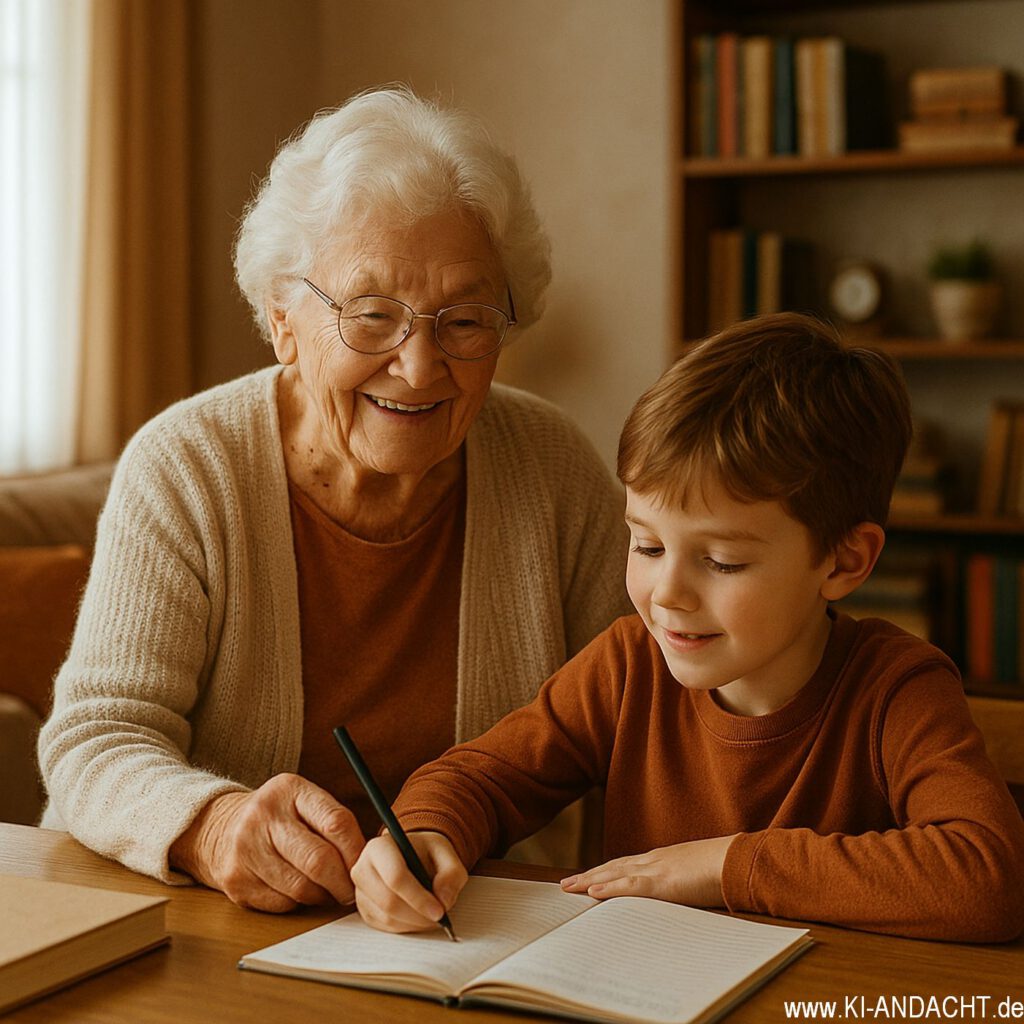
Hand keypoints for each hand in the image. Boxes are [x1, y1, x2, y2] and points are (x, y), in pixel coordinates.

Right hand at [169, 773, 364, 911]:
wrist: (221, 828)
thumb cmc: (279, 817)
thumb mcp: (303, 801)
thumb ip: (334, 822)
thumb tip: (370, 859)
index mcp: (289, 789)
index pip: (336, 822)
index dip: (356, 851)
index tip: (366, 866)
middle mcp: (264, 815)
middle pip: (318, 860)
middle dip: (342, 882)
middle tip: (351, 891)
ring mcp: (245, 849)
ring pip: (301, 887)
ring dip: (322, 895)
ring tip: (327, 891)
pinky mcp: (235, 880)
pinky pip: (281, 903)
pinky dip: (298, 903)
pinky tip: (299, 892)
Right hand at [352, 831, 467, 933]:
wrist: (412, 856)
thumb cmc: (426, 853)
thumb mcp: (445, 854)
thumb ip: (451, 873)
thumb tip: (444, 900)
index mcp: (380, 847)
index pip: (395, 877)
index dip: (419, 898)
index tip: (440, 911)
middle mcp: (363, 869)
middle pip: (389, 901)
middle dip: (419, 915)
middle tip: (440, 917)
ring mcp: (361, 892)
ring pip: (387, 918)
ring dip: (414, 923)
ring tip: (433, 916)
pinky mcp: (364, 910)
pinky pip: (385, 928)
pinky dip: (406, 928)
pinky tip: (419, 917)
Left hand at [559, 835, 735, 907]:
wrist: (738, 860)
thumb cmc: (726, 868)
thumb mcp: (701, 874)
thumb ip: (688, 881)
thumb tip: (684, 892)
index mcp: (664, 858)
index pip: (628, 865)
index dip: (606, 871)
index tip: (589, 876)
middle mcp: (655, 860)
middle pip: (614, 867)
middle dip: (589, 875)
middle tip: (566, 884)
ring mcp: (656, 869)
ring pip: (614, 874)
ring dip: (589, 880)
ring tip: (568, 887)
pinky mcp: (662, 883)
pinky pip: (628, 886)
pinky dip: (608, 888)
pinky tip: (591, 892)